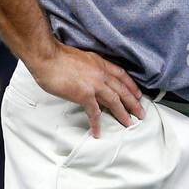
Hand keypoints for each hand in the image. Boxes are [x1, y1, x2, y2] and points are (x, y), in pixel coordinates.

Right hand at [28, 44, 145, 137]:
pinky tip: (98, 132)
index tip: (138, 95)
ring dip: (123, 114)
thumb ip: (90, 67)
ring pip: (114, 101)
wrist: (47, 57)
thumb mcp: (82, 58)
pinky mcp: (84, 95)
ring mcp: (94, 85)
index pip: (122, 75)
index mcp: (101, 63)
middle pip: (122, 90)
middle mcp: (101, 74)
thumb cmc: (59, 56)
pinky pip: (94, 112)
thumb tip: (91, 76)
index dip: (132, 86)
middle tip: (141, 113)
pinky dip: (97, 123)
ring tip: (129, 124)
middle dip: (133, 103)